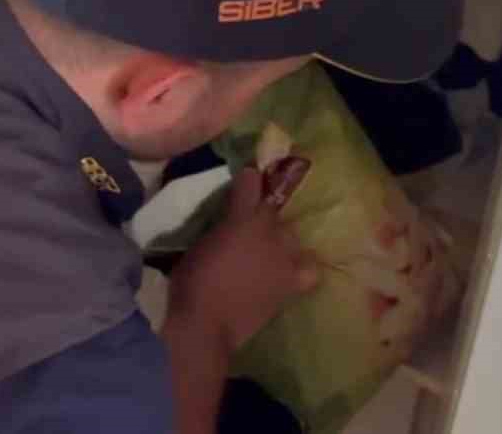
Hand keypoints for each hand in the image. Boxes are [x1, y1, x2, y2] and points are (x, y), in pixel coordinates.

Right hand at [167, 168, 319, 353]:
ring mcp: (284, 258)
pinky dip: (302, 267)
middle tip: (247, 229)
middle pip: (273, 212)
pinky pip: (309, 269)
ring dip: (279, 240)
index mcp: (240, 218)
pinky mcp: (292, 283)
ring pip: (290, 237)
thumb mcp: (199, 245)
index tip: (247, 177)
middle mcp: (269, 232)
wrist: (206, 324)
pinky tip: (292, 270)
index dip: (249, 179)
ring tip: (267, 252)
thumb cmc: (192, 282)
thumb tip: (227, 226)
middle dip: (262, 215)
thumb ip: (219, 229)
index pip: (251, 183)